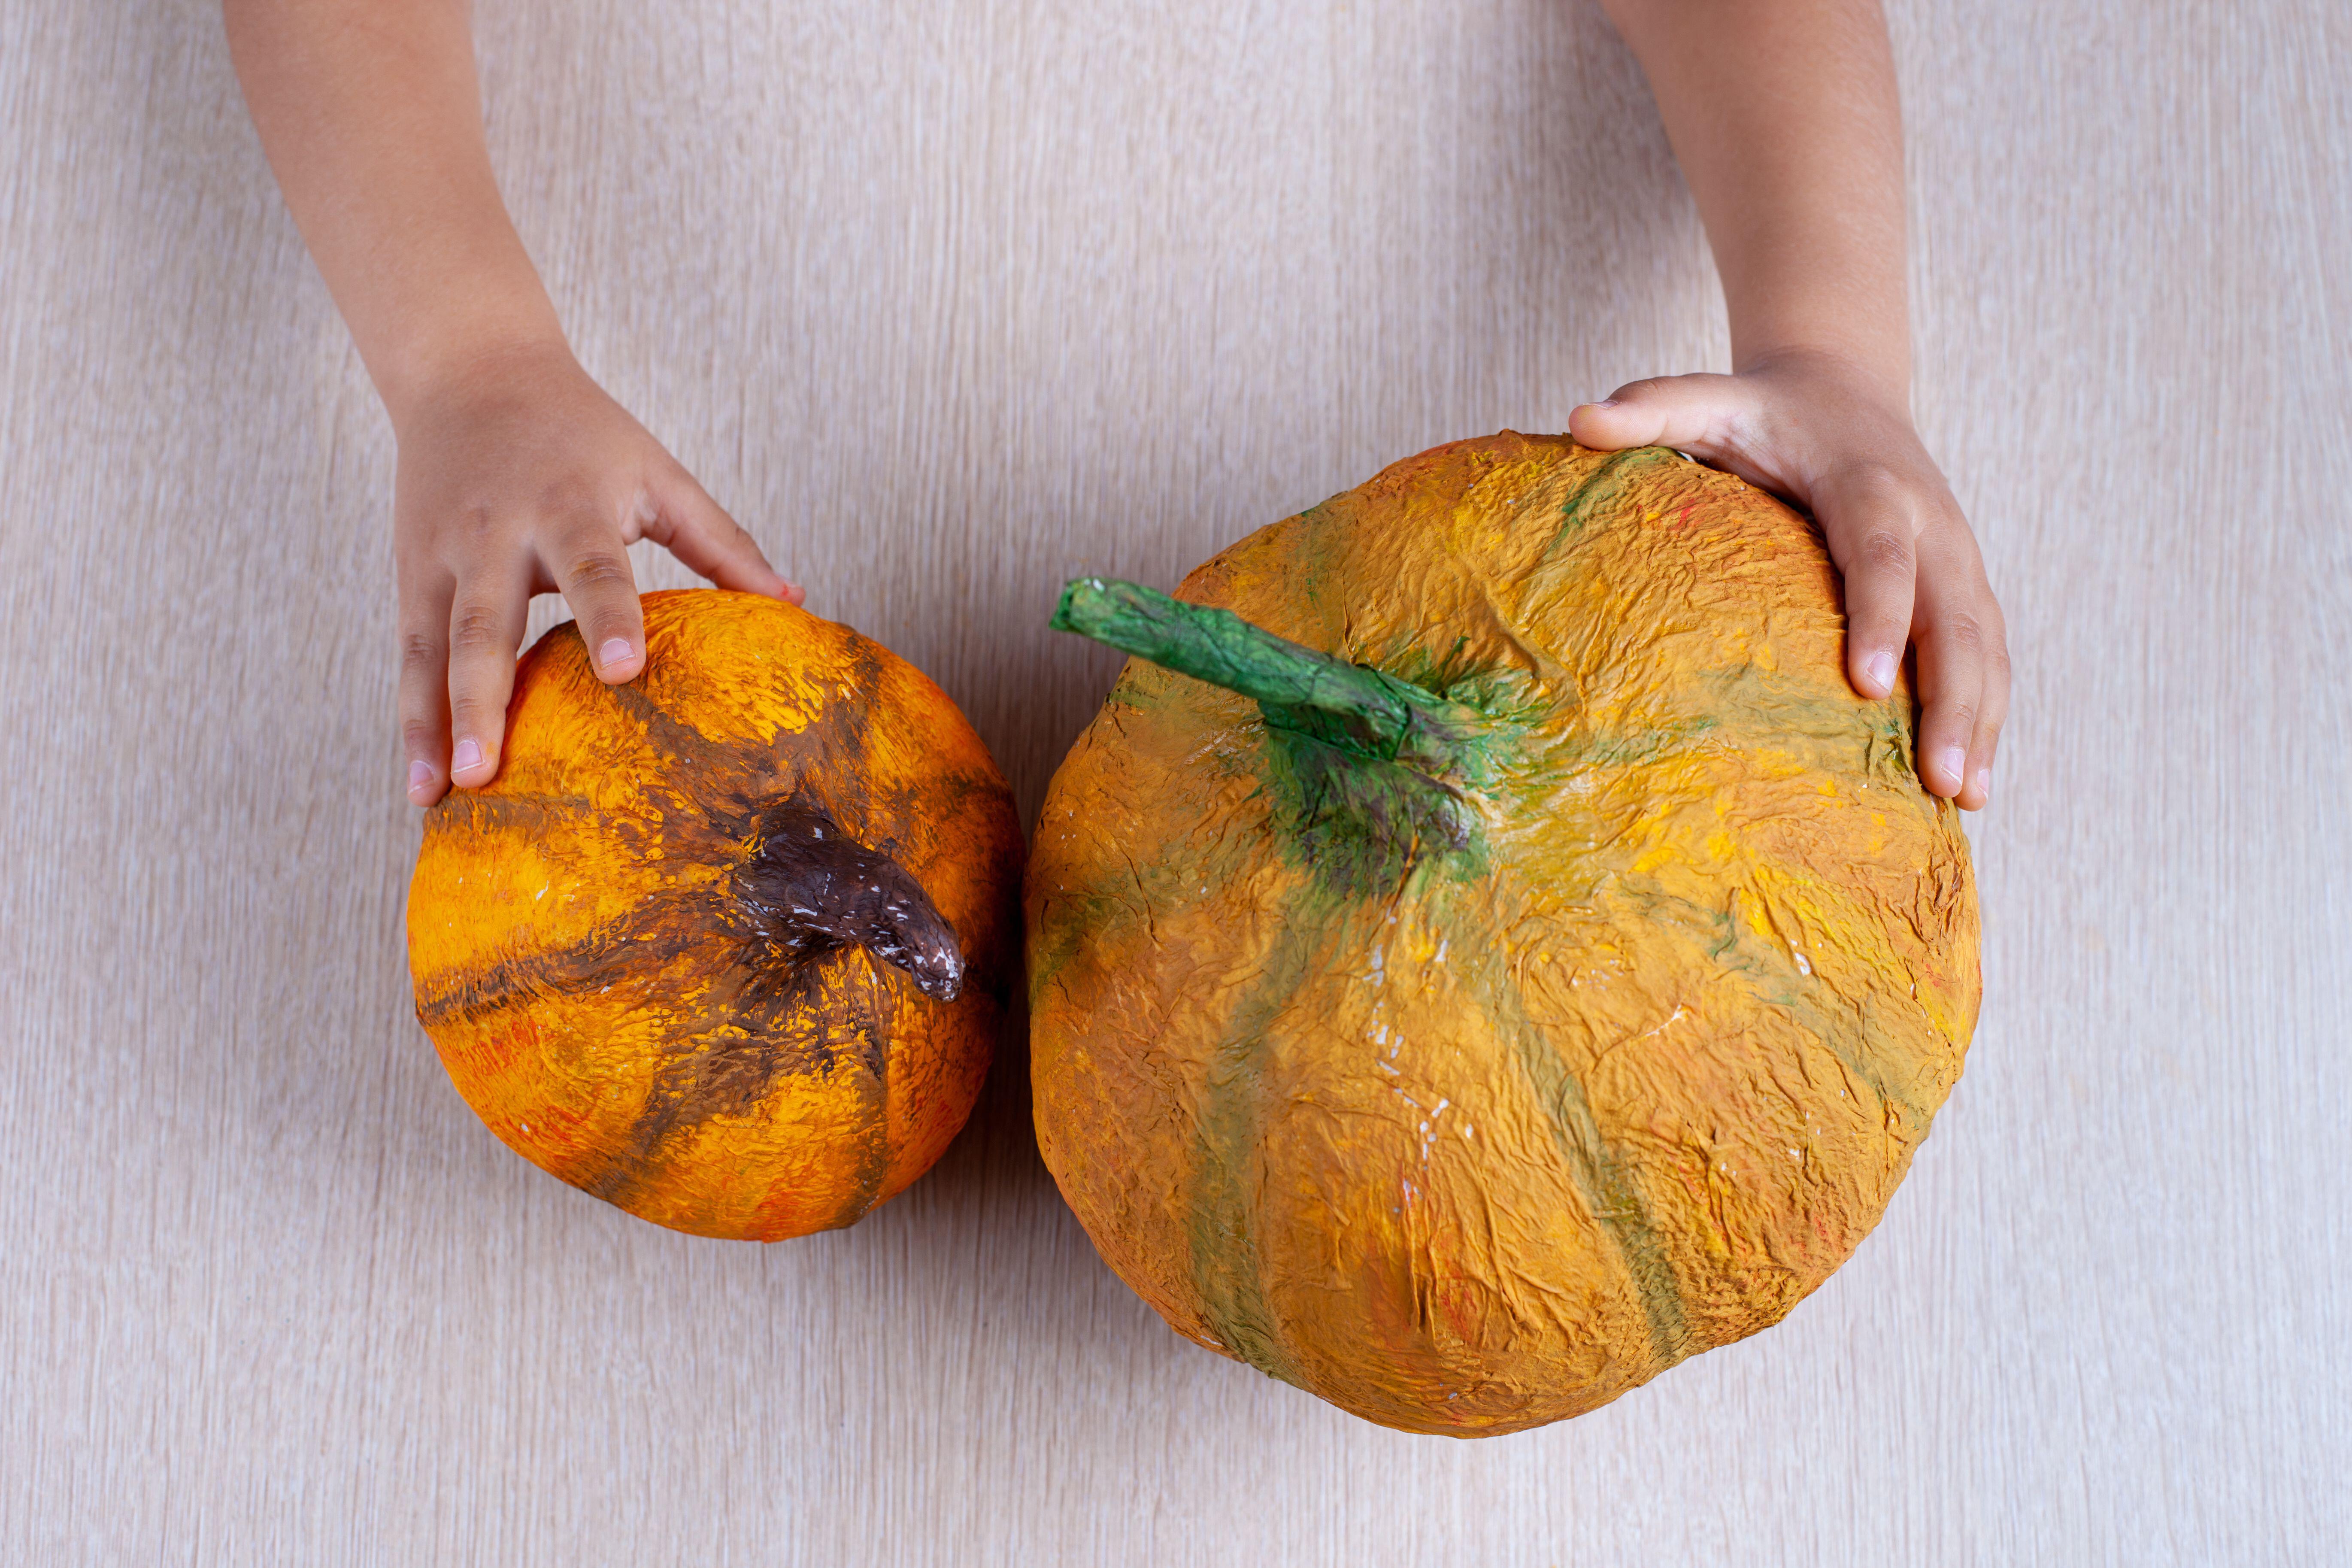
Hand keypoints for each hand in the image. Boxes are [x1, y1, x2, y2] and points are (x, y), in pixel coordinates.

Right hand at [393, 340, 800, 805]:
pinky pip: (408, 653)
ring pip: (431, 648)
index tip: (623, 671)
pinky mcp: (409, 573)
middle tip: (489, 771)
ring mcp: (443, 555)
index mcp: (569, 506)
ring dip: (432, 725)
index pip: (592, 567)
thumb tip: (791, 602)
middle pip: (486, 623)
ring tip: (439, 794)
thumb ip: (721, 541)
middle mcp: (496, 533)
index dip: (608, 617)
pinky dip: (411, 717)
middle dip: (484, 699)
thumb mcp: (657, 473)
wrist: (470, 370)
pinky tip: (422, 779)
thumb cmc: (582, 431)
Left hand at [1568, 350, 2007, 809]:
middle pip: (1952, 614)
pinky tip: (1971, 785)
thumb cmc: (1765, 411)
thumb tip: (1578, 418)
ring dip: (1980, 720)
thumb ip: (1652, 407)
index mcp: (1869, 482)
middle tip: (1940, 780)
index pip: (1879, 553)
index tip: (1863, 685)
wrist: (1845, 388)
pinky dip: (1987, 714)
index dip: (1877, 615)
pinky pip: (1986, 652)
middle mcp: (1929, 521)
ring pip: (1981, 642)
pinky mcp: (1966, 582)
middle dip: (1952, 697)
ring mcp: (1957, 554)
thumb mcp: (1710, 399)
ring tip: (1965, 801)